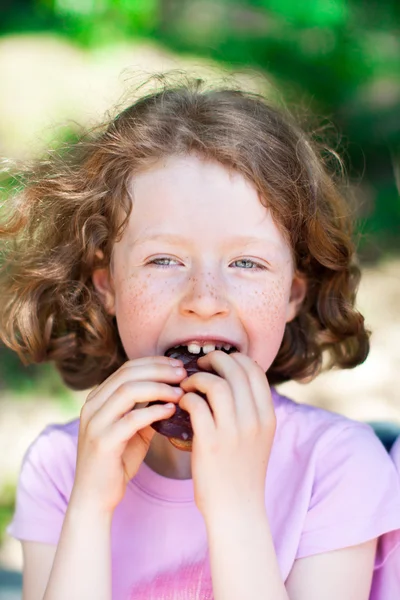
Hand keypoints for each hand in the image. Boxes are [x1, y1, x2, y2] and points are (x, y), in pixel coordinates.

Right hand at [72, 356, 185, 513]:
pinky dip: (154, 411)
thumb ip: (146, 410)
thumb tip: (174, 393)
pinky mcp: (102, 442)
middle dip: (159, 371)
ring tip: (180, 392)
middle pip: (127, 374)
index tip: (178, 366)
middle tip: (183, 374)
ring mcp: (94, 423)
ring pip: (128, 391)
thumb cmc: (116, 462)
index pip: (126, 368)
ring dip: (158, 388)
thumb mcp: (133, 430)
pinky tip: (171, 411)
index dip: (154, 363)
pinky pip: (131, 419)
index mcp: (97, 399)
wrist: (95, 497)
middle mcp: (92, 406)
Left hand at [179, 351, 275, 521]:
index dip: (234, 358)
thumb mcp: (258, 437)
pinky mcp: (211, 444)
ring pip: (215, 383)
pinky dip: (186, 398)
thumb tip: (233, 379)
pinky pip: (196, 405)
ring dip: (196, 378)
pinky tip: (182, 404)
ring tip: (187, 386)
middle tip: (198, 366)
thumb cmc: (242, 471)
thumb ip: (251, 409)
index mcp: (267, 416)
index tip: (218, 362)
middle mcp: (254, 420)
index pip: (254, 369)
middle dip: (214, 360)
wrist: (236, 509)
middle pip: (235, 369)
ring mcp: (233, 432)